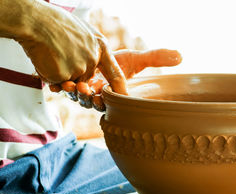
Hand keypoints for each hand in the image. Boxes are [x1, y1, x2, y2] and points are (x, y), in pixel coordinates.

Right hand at [16, 1, 125, 93]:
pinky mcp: (66, 76)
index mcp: (100, 47)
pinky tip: (44, 58)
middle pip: (85, 79)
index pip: (115, 74)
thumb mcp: (82, 32)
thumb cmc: (53, 23)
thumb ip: (89, 48)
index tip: (124, 98)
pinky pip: (56, 83)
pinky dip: (47, 74)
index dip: (119, 88)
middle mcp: (93, 59)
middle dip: (72, 77)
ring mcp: (80, 68)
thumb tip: (91, 65)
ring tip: (50, 54)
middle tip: (59, 58)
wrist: (34, 21)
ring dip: (57, 73)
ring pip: (69, 82)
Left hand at [49, 49, 181, 110]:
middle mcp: (97, 94)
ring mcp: (80, 89)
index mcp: (112, 93)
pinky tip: (55, 82)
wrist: (94, 48)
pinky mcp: (66, 82)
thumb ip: (156, 58)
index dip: (103, 102)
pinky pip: (60, 88)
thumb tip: (181, 56)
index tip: (101, 95)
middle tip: (83, 89)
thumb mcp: (136, 58)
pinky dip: (57, 86)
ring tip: (69, 84)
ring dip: (71, 93)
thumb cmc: (118, 58)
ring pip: (74, 97)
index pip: (108, 103)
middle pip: (89, 102)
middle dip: (86, 98)